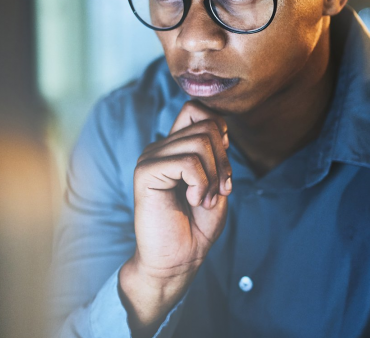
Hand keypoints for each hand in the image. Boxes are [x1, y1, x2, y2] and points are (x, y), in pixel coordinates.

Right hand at [120, 101, 232, 333]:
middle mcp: (159, 147)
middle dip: (224, 159)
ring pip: (199, 142)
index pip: (196, 109)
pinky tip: (193, 200)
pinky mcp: (145, 173)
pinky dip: (201, 183)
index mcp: (174, 147)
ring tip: (204, 198)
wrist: (177, 260)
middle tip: (220, 190)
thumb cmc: (196, 226)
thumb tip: (218, 128)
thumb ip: (216, 153)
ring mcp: (150, 158)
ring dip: (214, 174)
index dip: (219, 130)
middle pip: (206, 125)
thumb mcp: (217, 183)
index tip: (222, 165)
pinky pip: (187, 162)